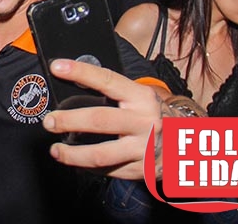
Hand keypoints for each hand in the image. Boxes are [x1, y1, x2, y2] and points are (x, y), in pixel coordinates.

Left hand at [42, 59, 162, 179]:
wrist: (188, 142)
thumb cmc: (152, 114)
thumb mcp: (139, 96)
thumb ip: (113, 91)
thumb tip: (75, 82)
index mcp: (141, 97)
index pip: (107, 80)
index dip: (80, 72)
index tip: (57, 67)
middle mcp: (144, 122)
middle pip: (99, 120)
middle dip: (69, 120)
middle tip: (49, 121)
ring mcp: (143, 149)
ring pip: (100, 154)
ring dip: (72, 154)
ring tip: (55, 150)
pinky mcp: (141, 170)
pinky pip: (107, 171)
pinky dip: (87, 167)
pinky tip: (76, 162)